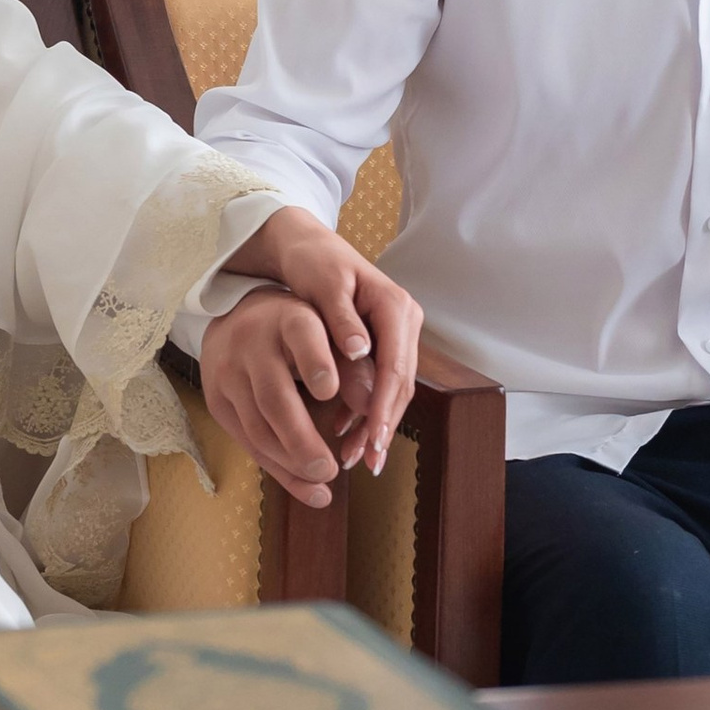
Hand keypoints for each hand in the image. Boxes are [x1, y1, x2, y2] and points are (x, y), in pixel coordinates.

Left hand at [200, 207, 421, 503]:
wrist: (306, 246)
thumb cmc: (313, 262)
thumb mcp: (323, 286)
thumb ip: (341, 320)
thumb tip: (361, 351)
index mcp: (394, 306)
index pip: (396, 366)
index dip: (385, 406)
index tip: (374, 440)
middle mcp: (402, 320)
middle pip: (400, 383)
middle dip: (383, 424)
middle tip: (369, 462)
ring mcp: (394, 333)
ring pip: (392, 388)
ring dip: (375, 424)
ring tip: (357, 458)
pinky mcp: (381, 343)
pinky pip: (379, 382)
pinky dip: (364, 411)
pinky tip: (347, 435)